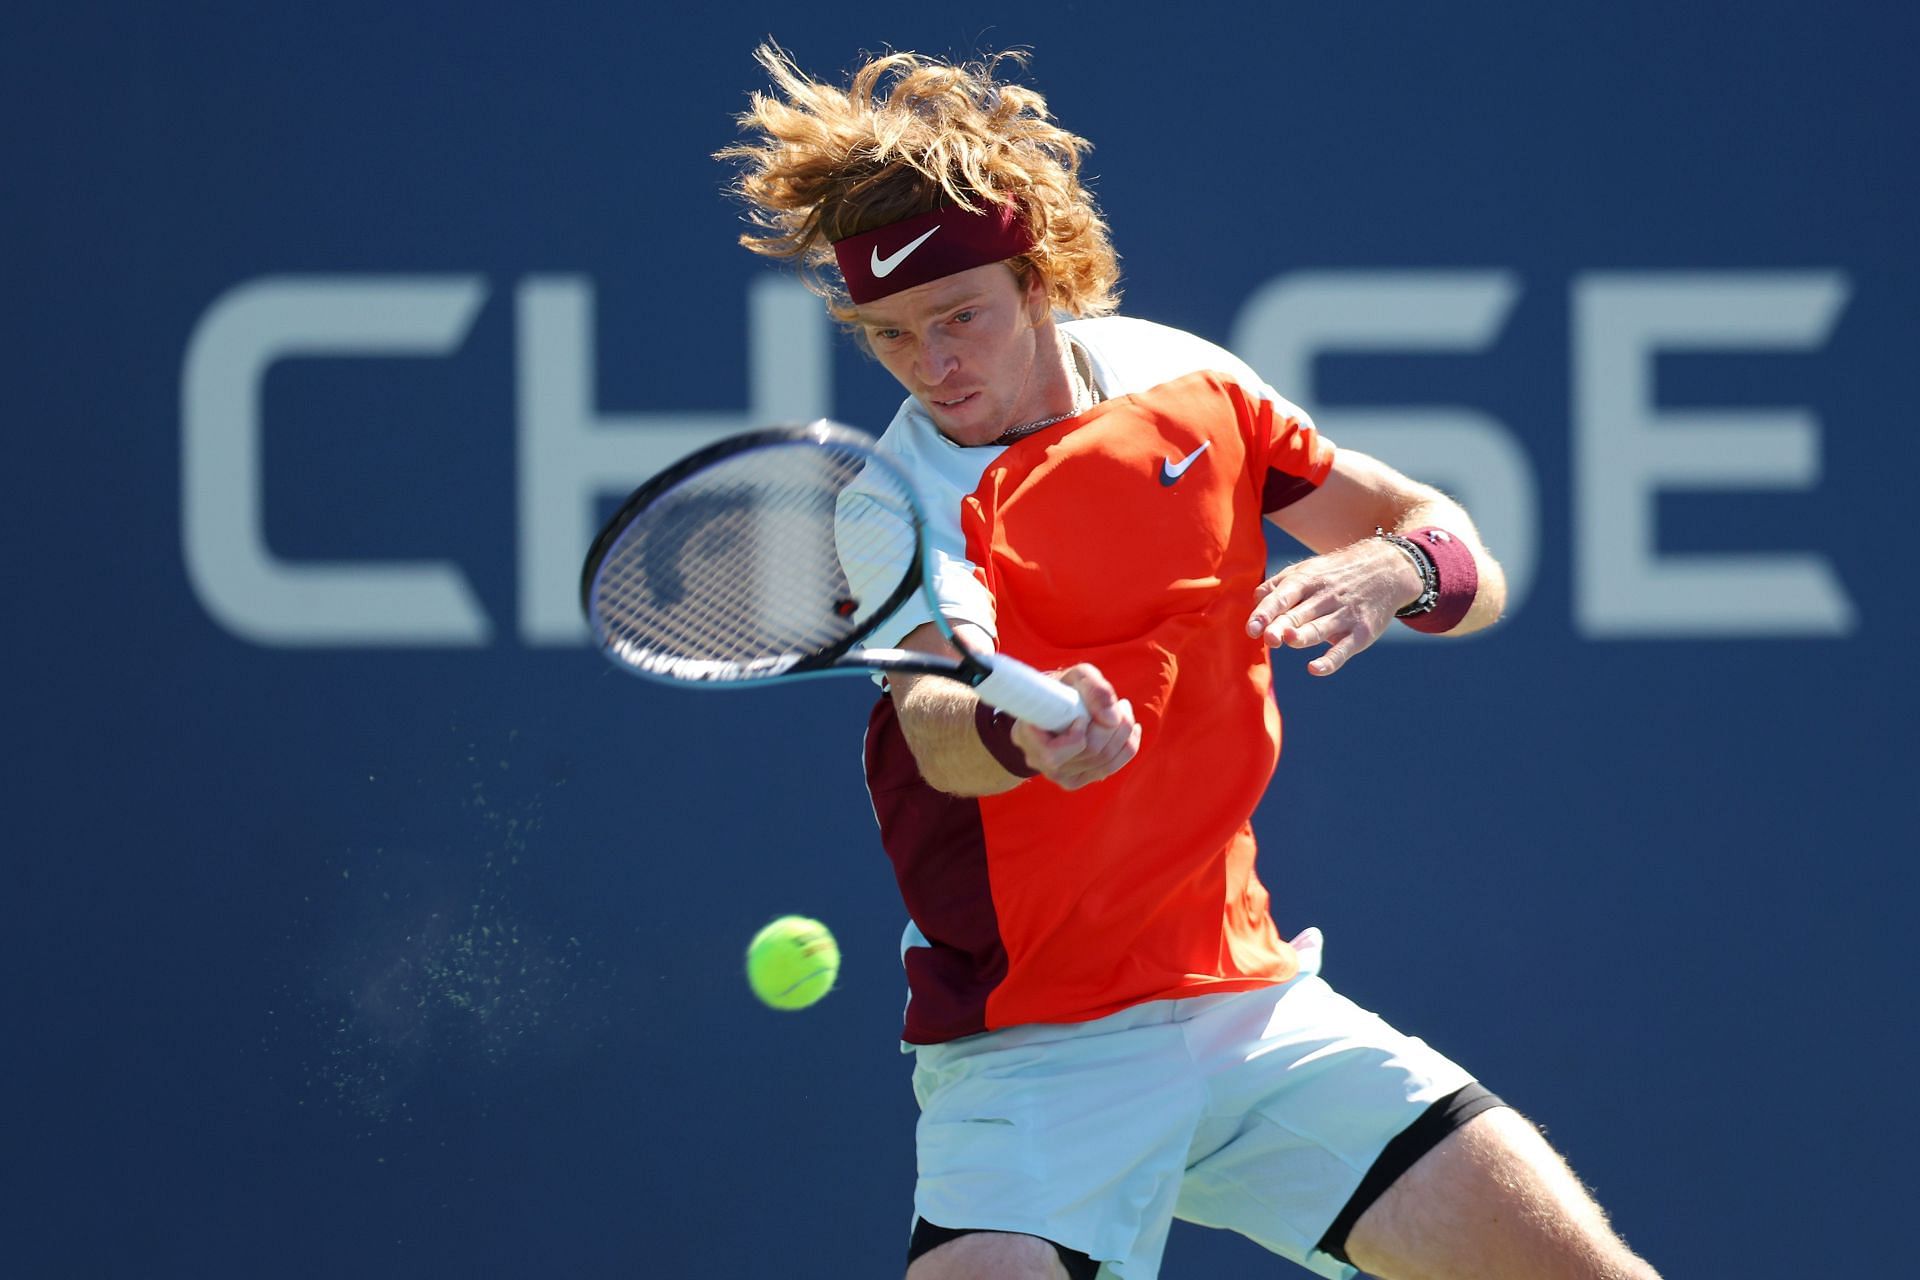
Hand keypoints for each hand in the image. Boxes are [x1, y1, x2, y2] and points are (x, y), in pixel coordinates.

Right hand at [1009, 663, 1140, 789]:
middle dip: (1114, 726)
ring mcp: (1057, 775)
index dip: (1081, 731)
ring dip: (1123, 734)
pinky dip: (1126, 748)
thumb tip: (1112, 718)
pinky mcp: (1074, 780)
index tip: (1088, 708)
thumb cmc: (1062, 689)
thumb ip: (1093, 688)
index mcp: (1026, 735)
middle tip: (1122, 704)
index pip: (1056, 751)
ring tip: (1124, 711)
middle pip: (1089, 752)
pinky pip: (1108, 769)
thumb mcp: (1074, 676)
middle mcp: (1038, 760)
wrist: (1050, 705)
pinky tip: (1132, 731)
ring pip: (1103, 762)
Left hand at [1245, 539, 1421, 675]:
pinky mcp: (1361, 632)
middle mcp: (1325, 597)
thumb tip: (1254, 603)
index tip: (1252, 628)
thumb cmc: (1335, 574)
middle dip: (1281, 626)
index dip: (1266, 613)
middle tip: (1268, 638)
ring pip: (1318, 629)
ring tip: (1287, 640)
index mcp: (1306, 581)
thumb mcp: (1308, 569)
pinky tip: (1314, 668)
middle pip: (1298, 614)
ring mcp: (1344, 615)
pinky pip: (1343, 649)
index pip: (1282, 597)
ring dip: (1302, 636)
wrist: (1387, 569)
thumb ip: (1278, 585)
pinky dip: (1330, 661)